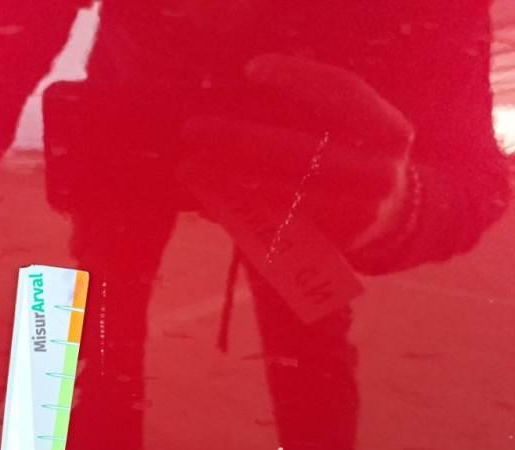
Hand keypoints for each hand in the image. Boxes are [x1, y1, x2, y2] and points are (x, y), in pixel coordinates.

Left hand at [178, 53, 414, 249]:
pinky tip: (207, 200)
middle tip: (194, 129)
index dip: (298, 78)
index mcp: (390, 133)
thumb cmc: (354, 157)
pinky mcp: (330, 246)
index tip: (251, 70)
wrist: (392, 216)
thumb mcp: (354, 129)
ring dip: (227, 182)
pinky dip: (237, 212)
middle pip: (300, 151)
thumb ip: (313, 113)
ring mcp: (356, 215)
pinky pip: (274, 226)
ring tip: (189, 168)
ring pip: (280, 195)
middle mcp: (378, 174)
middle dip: (239, 138)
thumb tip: (241, 96)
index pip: (344, 94)